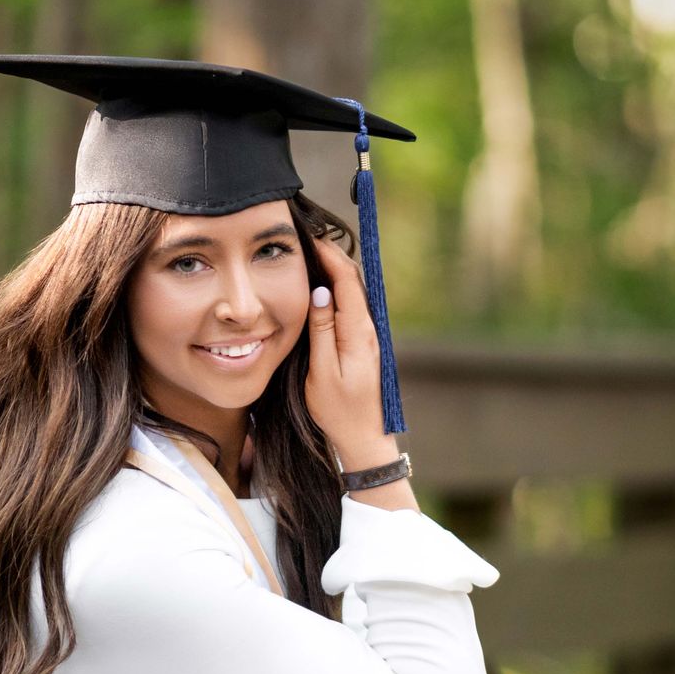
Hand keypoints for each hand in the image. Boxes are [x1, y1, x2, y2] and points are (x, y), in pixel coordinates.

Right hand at [303, 234, 396, 474]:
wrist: (364, 436)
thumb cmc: (339, 410)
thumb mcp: (322, 372)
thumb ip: (321, 331)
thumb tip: (321, 292)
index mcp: (358, 332)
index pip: (347, 281)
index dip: (329, 255)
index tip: (309, 237)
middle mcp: (368, 328)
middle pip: (353, 280)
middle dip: (331, 254)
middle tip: (306, 238)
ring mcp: (368, 334)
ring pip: (353, 290)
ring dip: (334, 269)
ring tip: (310, 254)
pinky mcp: (363, 342)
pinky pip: (351, 304)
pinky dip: (337, 287)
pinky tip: (321, 285)